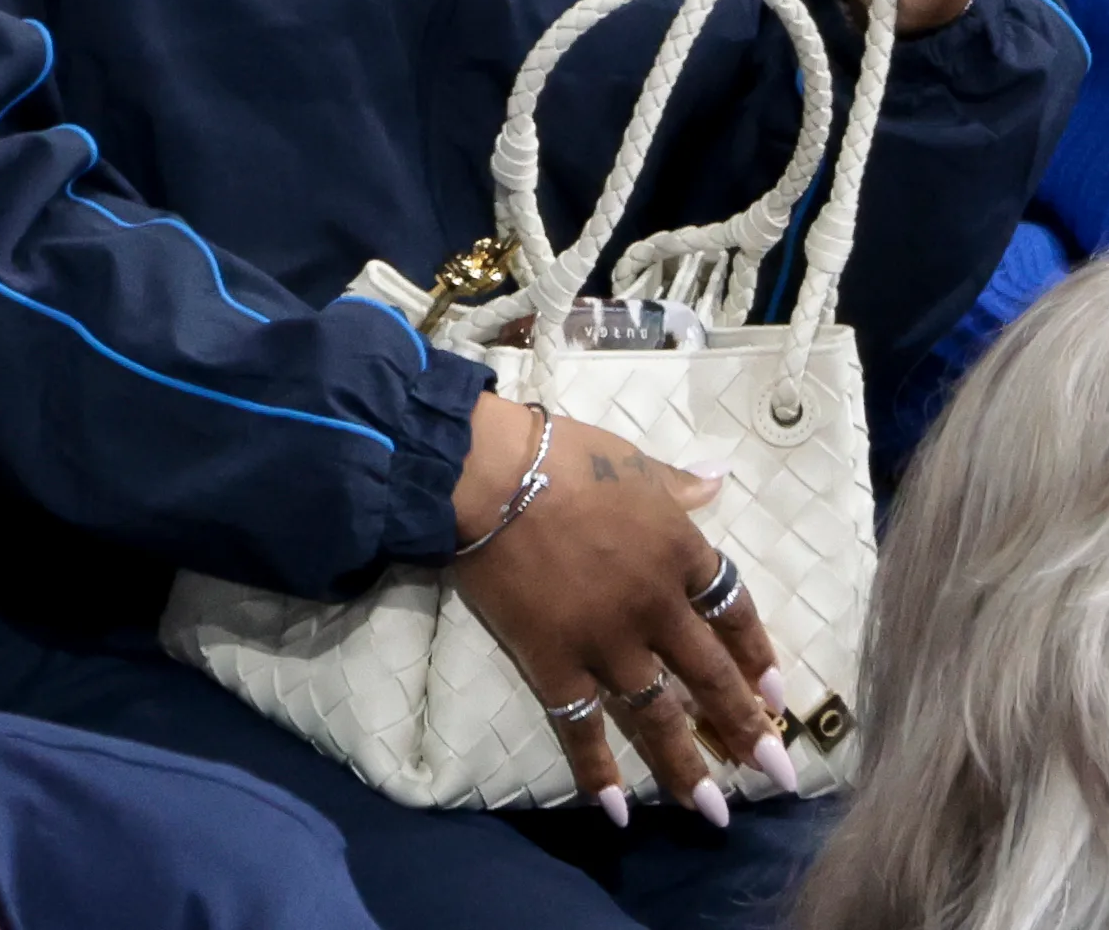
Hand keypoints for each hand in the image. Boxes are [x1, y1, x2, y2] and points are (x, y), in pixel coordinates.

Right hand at [451, 394, 793, 822]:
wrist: (493, 475)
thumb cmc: (565, 457)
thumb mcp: (634, 461)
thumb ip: (678, 484)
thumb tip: (720, 478)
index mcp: (680, 551)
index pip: (733, 611)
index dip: (757, 654)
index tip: (777, 693)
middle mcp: (656, 607)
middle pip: (710, 676)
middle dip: (747, 728)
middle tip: (777, 775)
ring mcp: (607, 642)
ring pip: (657, 716)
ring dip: (687, 768)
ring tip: (715, 815)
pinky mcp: (555, 664)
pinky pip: (581, 727)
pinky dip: (596, 771)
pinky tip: (614, 813)